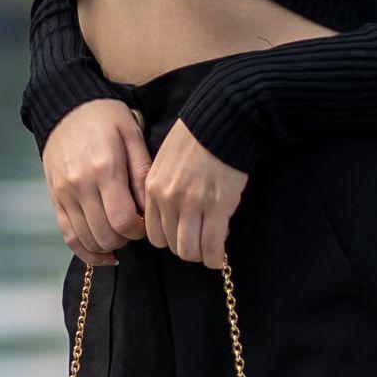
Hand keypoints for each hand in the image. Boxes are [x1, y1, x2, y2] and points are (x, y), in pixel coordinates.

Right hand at [42, 97, 149, 262]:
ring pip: (87, 240)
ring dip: (108, 245)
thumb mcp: (131, 135)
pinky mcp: (54, 199)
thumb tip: (147, 210)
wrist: (64, 106)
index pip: (124, 220)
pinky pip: (68, 238)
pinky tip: (104, 253)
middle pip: (106, 235)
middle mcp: (80, 185)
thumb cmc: (105, 118)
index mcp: (104, 169)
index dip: (140, 229)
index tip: (146, 220)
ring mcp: (64, 194)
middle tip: (135, 225)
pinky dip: (87, 251)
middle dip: (126, 238)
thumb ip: (141, 174)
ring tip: (120, 232)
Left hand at [140, 120, 246, 268]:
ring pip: (189, 249)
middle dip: (186, 249)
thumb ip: (164, 188)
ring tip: (211, 249)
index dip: (169, 240)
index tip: (183, 236)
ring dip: (200, 254)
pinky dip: (214, 256)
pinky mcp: (217, 206)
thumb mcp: (166, 160)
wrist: (224, 120)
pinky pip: (211, 245)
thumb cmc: (198, 137)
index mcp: (153, 187)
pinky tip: (219, 255)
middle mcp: (168, 198)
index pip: (153, 233)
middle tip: (200, 243)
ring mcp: (192, 203)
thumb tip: (172, 216)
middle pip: (170, 244)